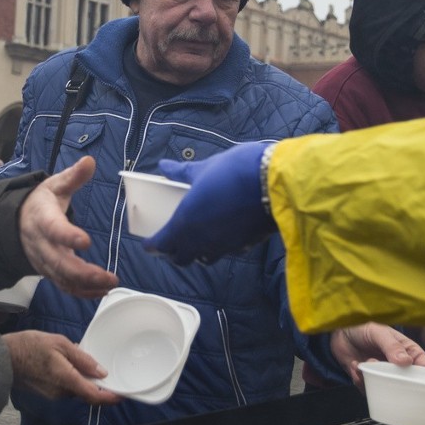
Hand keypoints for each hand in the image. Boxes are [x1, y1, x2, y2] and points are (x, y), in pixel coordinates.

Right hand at [4, 331, 121, 403]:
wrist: (1, 358)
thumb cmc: (27, 347)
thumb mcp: (59, 343)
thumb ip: (82, 358)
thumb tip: (100, 371)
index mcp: (66, 380)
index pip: (94, 396)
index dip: (111, 397)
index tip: (122, 394)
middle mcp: (61, 392)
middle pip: (86, 391)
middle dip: (91, 378)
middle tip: (89, 359)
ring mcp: (52, 395)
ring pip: (75, 388)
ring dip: (78, 375)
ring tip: (69, 354)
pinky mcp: (46, 393)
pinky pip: (64, 386)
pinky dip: (68, 376)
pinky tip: (59, 361)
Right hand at [19, 158, 117, 298]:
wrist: (16, 222)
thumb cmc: (40, 203)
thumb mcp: (54, 185)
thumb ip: (73, 177)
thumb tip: (90, 161)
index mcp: (43, 219)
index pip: (53, 229)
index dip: (67, 236)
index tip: (85, 241)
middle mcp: (41, 244)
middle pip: (59, 263)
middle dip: (84, 273)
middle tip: (108, 276)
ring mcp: (44, 261)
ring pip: (62, 278)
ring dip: (86, 285)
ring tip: (110, 284)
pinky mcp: (49, 272)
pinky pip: (64, 286)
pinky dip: (82, 292)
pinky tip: (102, 291)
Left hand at [143, 142, 276, 264]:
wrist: (275, 184)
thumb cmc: (234, 173)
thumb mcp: (204, 169)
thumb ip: (181, 172)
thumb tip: (164, 166)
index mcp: (185, 224)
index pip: (161, 245)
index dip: (152, 245)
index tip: (149, 242)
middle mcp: (201, 242)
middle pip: (181, 258)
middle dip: (173, 252)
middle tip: (171, 240)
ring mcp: (224, 247)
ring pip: (204, 258)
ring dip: (197, 251)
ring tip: (198, 237)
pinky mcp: (244, 246)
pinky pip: (227, 251)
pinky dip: (221, 245)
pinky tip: (225, 232)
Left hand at [330, 322, 424, 390]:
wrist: (340, 331)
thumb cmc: (364, 327)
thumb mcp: (379, 332)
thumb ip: (391, 346)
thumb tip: (406, 362)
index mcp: (408, 352)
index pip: (424, 368)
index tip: (422, 385)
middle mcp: (397, 366)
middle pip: (406, 383)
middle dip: (395, 382)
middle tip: (384, 374)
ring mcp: (382, 374)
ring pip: (385, 388)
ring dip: (374, 378)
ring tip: (364, 362)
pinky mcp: (367, 379)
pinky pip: (368, 389)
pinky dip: (360, 380)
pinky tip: (354, 364)